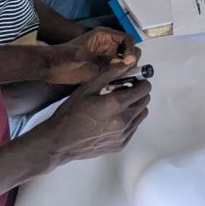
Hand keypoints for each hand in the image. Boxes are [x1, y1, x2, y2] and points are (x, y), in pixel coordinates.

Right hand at [36, 63, 150, 167]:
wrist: (59, 142)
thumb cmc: (71, 112)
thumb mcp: (88, 88)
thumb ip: (111, 73)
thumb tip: (130, 61)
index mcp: (116, 104)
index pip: (144, 88)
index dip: (139, 81)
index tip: (129, 80)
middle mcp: (124, 120)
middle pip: (145, 101)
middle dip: (138, 92)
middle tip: (122, 91)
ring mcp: (123, 134)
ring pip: (141, 114)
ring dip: (135, 106)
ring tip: (117, 105)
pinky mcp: (121, 144)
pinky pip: (134, 127)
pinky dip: (129, 120)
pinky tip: (112, 119)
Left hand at [46, 28, 139, 85]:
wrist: (50, 68)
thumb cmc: (63, 57)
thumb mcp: (80, 56)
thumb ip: (104, 59)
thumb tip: (128, 61)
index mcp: (104, 36)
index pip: (127, 39)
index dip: (132, 49)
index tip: (130, 62)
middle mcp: (109, 45)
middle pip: (130, 50)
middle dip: (131, 61)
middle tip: (126, 74)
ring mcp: (107, 57)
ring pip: (126, 62)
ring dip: (127, 71)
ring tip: (119, 82)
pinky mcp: (103, 69)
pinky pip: (118, 72)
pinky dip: (120, 79)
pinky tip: (113, 86)